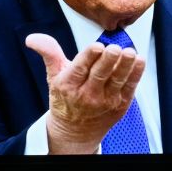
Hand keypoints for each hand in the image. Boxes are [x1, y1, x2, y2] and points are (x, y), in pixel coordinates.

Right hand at [25, 33, 145, 153]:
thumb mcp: (53, 76)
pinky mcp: (120, 104)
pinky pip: (130, 88)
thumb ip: (49, 54)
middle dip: (108, 61)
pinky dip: (135, 75)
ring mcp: (105, 101)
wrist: (75, 132)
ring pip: (117, 81)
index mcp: (69, 85)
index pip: (80, 69)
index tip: (97, 46)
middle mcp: (87, 94)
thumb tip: (32, 38)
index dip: (89, 57)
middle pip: (100, 75)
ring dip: (125, 66)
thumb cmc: (65, 99)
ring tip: (130, 53)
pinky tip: (139, 61)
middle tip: (115, 48)